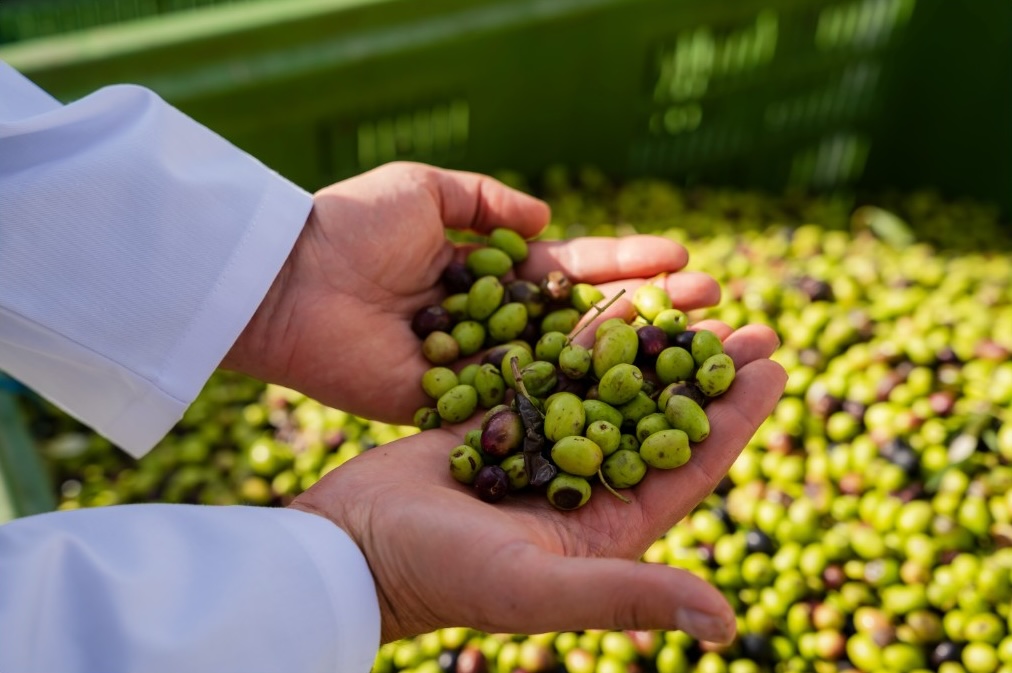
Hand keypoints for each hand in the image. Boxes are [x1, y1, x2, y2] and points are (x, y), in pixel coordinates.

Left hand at [223, 161, 720, 424]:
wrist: (291, 284)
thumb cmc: (353, 227)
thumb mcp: (424, 190)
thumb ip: (486, 203)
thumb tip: (546, 220)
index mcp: (491, 273)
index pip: (574, 271)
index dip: (626, 266)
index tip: (684, 259)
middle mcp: (497, 326)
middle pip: (586, 322)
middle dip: (650, 313)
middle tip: (715, 308)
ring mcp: (482, 372)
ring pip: (569, 367)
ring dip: (633, 361)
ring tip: (700, 349)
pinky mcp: (458, 412)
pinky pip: (527, 406)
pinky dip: (580, 406)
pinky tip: (638, 404)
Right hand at [290, 322, 785, 643]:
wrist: (355, 543)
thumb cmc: (440, 572)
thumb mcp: (536, 586)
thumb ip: (625, 595)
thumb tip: (724, 623)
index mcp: (606, 531)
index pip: (688, 468)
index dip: (736, 420)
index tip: (776, 370)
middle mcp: (585, 488)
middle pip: (663, 421)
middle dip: (709, 374)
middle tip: (756, 324)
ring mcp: (547, 450)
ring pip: (616, 388)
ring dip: (657, 347)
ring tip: (697, 300)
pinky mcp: (506, 420)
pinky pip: (560, 371)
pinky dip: (590, 337)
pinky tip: (617, 299)